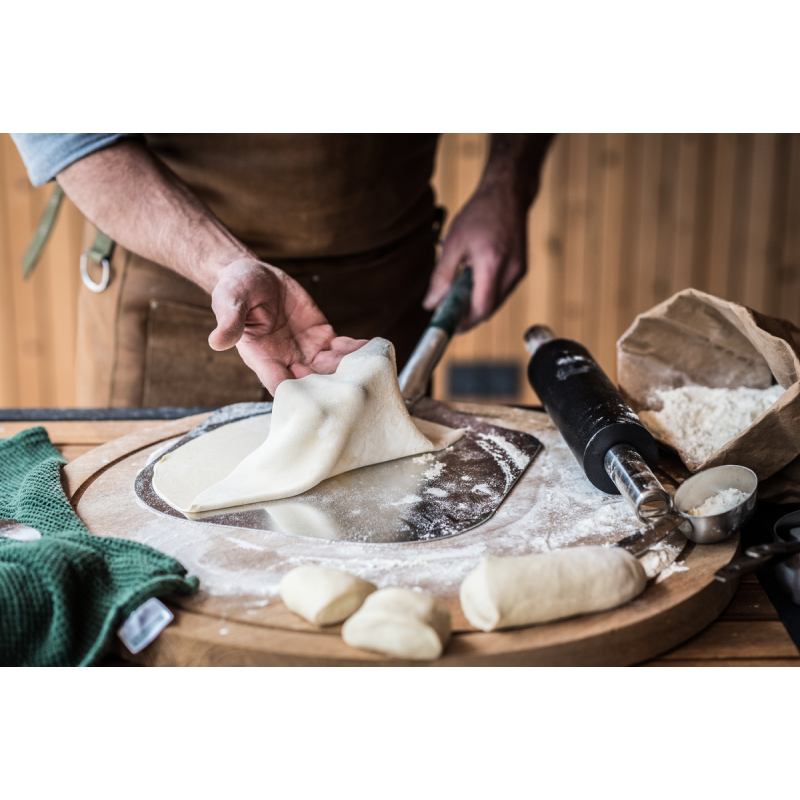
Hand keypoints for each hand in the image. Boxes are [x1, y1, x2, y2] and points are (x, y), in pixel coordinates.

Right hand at [208, 258, 367, 394]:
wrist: (254, 276)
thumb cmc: (235, 289)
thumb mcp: (229, 300)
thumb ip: (229, 321)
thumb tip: (217, 341)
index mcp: (261, 357)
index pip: (278, 384)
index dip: (295, 395)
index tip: (313, 403)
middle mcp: (285, 360)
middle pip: (310, 383)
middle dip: (329, 388)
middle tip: (349, 390)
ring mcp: (305, 350)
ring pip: (330, 369)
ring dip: (346, 370)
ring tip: (365, 367)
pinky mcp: (321, 337)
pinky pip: (341, 349)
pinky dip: (355, 350)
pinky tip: (371, 349)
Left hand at [423, 181, 528, 331]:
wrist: (507, 194)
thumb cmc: (479, 214)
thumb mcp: (453, 244)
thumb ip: (441, 277)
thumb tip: (431, 303)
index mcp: (492, 265)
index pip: (480, 310)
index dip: (464, 323)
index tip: (449, 327)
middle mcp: (510, 272)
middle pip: (489, 310)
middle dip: (469, 316)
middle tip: (449, 311)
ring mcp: (519, 272)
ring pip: (496, 303)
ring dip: (477, 304)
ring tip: (459, 292)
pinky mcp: (521, 269)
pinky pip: (501, 292)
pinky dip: (487, 293)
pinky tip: (474, 281)